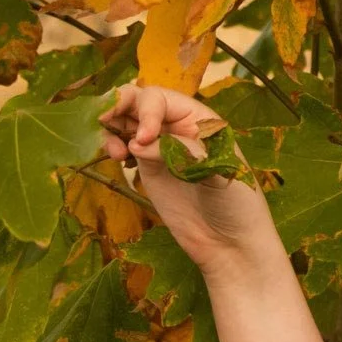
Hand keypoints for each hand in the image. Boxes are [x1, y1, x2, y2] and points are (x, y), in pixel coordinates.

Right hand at [98, 82, 279, 276]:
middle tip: (104, 123)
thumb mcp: (218, 170)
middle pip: (139, 102)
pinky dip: (113, 145)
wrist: (230, 243)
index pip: (161, 99)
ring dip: (111, 128)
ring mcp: (161, 147)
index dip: (147, 112)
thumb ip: (182, 152)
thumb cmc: (237, 202)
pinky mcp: (148, 168)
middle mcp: (178, 127)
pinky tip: (119, 159)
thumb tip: (137, 143)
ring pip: (125, 122)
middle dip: (118, 106)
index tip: (143, 138)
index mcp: (200, 119)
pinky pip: (124, 145)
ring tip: (116, 153)